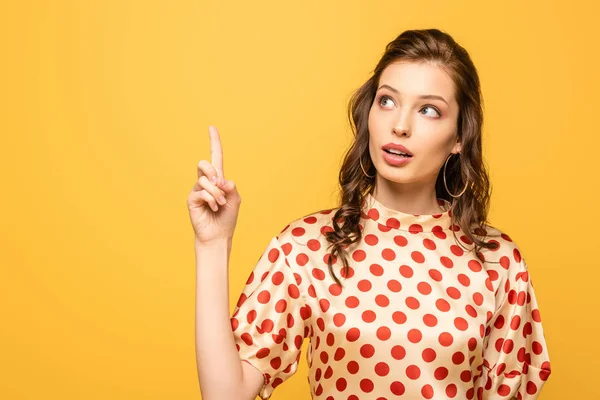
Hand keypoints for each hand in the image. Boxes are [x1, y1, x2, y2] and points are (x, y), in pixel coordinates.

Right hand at [187, 125, 241, 243]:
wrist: (218, 234)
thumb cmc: (227, 218)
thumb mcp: (235, 199)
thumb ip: (230, 186)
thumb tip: (219, 179)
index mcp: (218, 179)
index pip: (216, 157)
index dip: (214, 142)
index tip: (212, 127)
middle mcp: (206, 182)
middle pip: (205, 164)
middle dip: (213, 173)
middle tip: (220, 186)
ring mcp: (197, 189)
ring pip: (205, 179)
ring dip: (216, 192)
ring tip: (219, 203)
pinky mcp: (192, 198)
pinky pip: (202, 191)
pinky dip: (211, 199)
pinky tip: (213, 208)